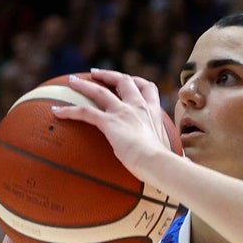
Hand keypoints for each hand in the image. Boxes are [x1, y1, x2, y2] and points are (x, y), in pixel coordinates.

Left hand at [51, 70, 174, 178]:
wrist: (158, 162)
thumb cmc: (167, 163)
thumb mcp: (171, 154)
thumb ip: (174, 157)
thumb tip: (186, 169)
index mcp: (153, 112)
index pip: (147, 88)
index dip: (136, 81)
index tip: (128, 80)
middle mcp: (138, 107)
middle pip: (124, 81)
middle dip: (109, 75)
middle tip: (95, 73)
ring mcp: (123, 112)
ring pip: (100, 91)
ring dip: (84, 85)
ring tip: (72, 82)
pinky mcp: (109, 122)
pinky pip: (85, 112)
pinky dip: (69, 110)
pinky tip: (56, 111)